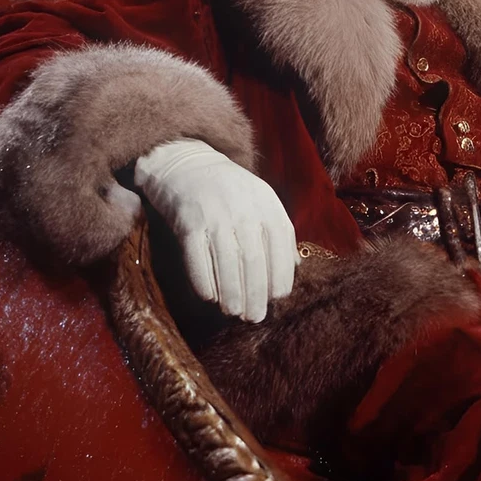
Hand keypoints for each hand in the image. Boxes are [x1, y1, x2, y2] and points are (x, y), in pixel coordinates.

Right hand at [134, 139, 296, 321]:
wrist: (184, 164)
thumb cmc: (228, 190)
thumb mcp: (259, 200)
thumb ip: (276, 231)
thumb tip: (295, 268)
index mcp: (265, 201)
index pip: (281, 242)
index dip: (281, 274)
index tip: (278, 297)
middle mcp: (243, 207)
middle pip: (254, 259)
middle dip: (256, 294)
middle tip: (254, 316)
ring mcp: (214, 214)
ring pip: (228, 263)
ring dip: (232, 294)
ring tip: (233, 312)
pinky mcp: (187, 222)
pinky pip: (198, 259)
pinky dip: (205, 283)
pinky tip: (209, 297)